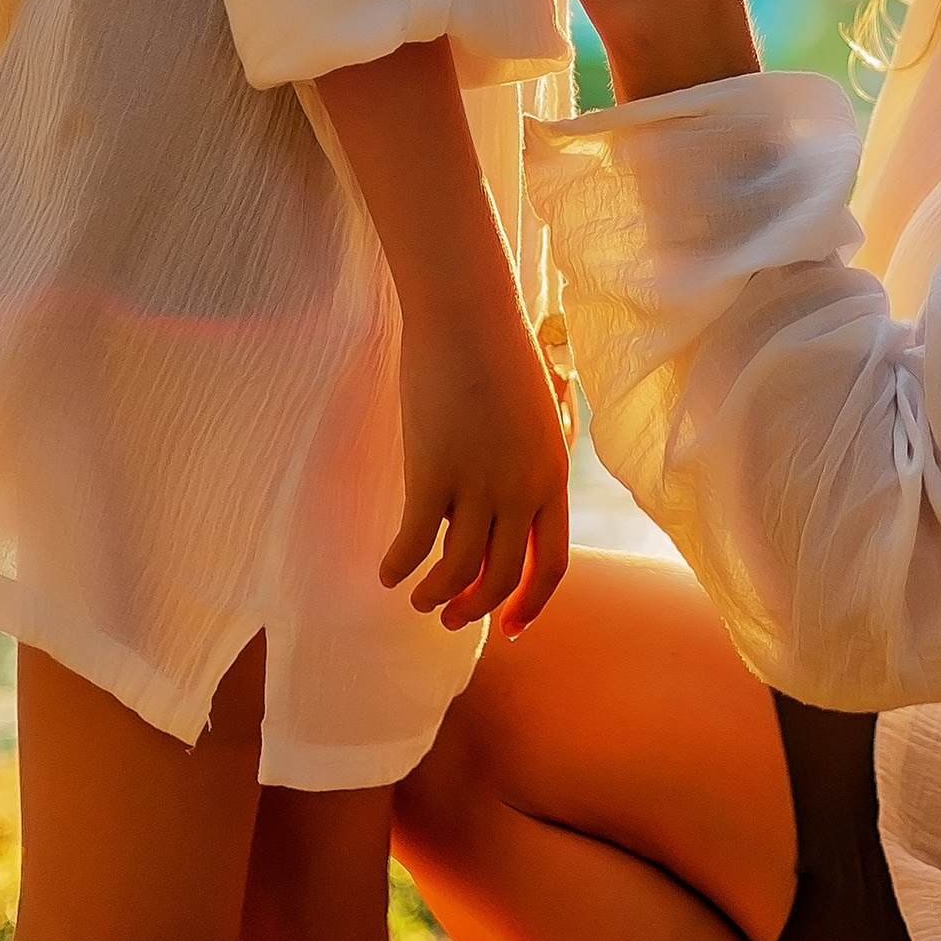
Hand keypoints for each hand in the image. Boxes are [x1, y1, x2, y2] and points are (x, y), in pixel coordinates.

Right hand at [383, 269, 572, 632]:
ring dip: (435, 595)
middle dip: (476, 609)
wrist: (470, 314)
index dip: (530, 604)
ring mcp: (478, 484)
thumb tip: (526, 491)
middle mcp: (521, 490)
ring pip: (458, 570)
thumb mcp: (540, 411)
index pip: (550, 563)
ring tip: (418, 599)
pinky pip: (416, 540)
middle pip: (502, 576)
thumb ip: (537, 457)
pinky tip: (387, 571)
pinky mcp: (433, 473)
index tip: (511, 626)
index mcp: (552, 477)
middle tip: (451, 619)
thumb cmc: (503, 351)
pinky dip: (400, 565)